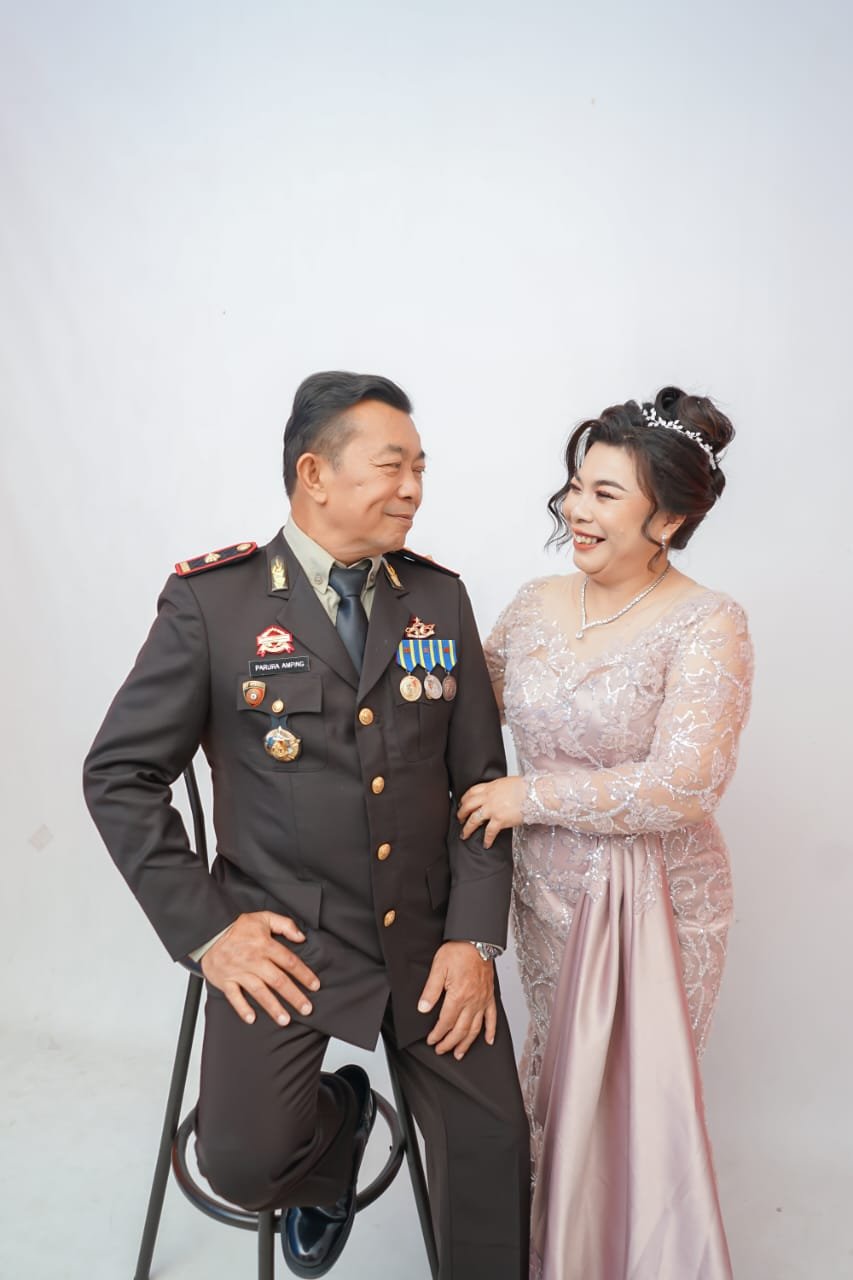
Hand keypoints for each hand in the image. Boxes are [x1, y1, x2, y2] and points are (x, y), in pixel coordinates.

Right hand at [201, 911, 320, 1026]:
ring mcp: (239, 972)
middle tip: (306, 1009)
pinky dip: (242, 1008)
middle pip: (278, 981)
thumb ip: (285, 925)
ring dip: (273, 1007)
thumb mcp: (263, 918)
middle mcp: (253, 960)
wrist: (208, 932)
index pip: (289, 961)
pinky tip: (251, 1018)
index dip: (304, 974)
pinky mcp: (225, 980)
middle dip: (294, 996)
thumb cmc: (238, 927)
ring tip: (285, 1020)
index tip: (315, 985)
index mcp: (264, 945)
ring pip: (259, 992)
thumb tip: (301, 937)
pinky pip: (234, 996)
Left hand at [417, 941, 496, 1058]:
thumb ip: (431, 990)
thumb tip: (422, 1008)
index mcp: (458, 995)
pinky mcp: (489, 996)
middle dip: (450, 1043)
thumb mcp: (439, 968)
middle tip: (441, 1050)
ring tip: (459, 1053)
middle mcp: (473, 1001)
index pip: (446, 1022)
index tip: (431, 1041)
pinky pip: (492, 1017)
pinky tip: (488, 1040)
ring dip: (467, 1043)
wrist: (477, 939)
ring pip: (475, 1028)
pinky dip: (491, 1030)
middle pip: (460, 1029)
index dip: (438, 1034)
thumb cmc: (458, 950)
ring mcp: (483, 1000)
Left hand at [457, 776, 525, 847]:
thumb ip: (498, 789)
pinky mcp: (500, 820)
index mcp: (490, 787)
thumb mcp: (507, 783)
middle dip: (461, 813)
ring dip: (467, 828)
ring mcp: (492, 809)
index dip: (464, 799)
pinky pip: (489, 832)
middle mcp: (488, 797)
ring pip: (473, 819)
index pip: (471, 792)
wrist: (535, 793)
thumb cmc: (526, 787)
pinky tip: (486, 844)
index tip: (462, 803)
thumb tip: (497, 793)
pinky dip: (486, 839)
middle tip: (459, 819)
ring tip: (464, 834)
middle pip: (468, 805)